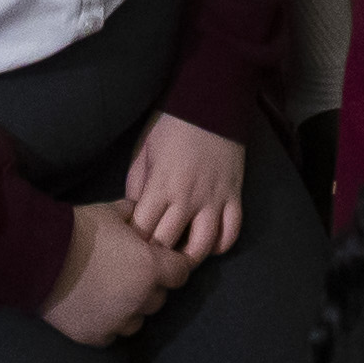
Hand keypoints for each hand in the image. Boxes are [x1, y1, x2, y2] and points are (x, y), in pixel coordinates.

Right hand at [39, 199, 185, 346]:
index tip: (160, 260)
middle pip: (158, 297)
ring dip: (130, 307)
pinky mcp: (96, 336)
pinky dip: (108, 322)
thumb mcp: (112, 212)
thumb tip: (139, 213)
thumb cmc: (78, 230)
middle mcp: (140, 299)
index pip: (180, 273)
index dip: (172, 264)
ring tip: (110, 291)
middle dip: (148, 285)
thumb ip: (134, 215)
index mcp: (150, 267)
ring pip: (137, 319)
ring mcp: (118, 321)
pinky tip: (93, 305)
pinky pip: (112, 333)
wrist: (39, 257)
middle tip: (128, 272)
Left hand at [121, 113, 245, 266]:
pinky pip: (232, 231)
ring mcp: (214, 198)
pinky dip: (221, 245)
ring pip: (202, 246)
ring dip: (189, 258)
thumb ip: (136, 185)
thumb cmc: (170, 125)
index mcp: (160, 186)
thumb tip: (133, 216)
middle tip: (149, 260)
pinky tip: (210, 245)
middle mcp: (187, 198)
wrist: (209, 101)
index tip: (129, 249)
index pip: (142, 230)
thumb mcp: (143, 151)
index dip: (133, 245)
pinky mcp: (234, 195)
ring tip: (180, 261)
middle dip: (155, 256)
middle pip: (168, 244)